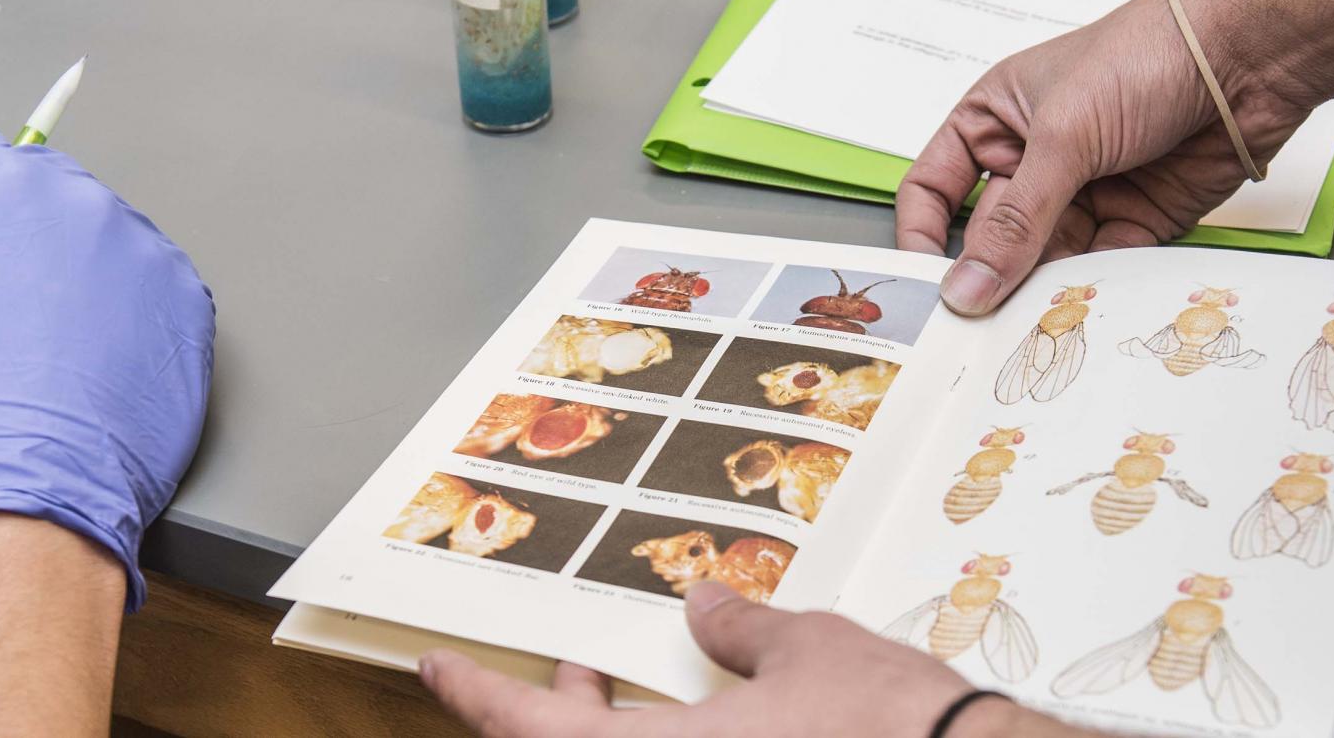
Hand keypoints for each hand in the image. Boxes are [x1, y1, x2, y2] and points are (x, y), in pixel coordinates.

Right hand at [0, 126, 214, 610]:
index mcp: (9, 192)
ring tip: (49, 334)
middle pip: (48, 188)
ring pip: (105, 239)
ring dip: (77, 265)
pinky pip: (151, 290)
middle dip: (18, 222)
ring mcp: (151, 259)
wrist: (35, 488)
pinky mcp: (190, 312)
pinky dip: (126, 310)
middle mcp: (90, 210)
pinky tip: (96, 359)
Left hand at [420, 582, 1082, 736]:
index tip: (437, 669)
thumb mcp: (810, 651)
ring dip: (618, 734)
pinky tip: (723, 722)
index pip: (523, 731)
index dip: (471, 696)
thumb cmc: (896, 729)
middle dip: (557, 716)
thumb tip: (709, 607)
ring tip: (636, 694)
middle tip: (569, 678)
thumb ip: (744, 631)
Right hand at [895, 0, 1315, 315]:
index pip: (936, 188)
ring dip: (1040, 290)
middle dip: (988, 276)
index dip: (923, 235)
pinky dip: (1092, 290)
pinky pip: (1100, 269)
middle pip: (992, 237)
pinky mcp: (1135, 219)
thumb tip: (967, 285)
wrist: (1250, 56)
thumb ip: (1014, 221)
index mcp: (997, 119)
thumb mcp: (1063, 136)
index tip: (926, 284)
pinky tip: (1084, 304)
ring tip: (1033, 320)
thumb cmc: (1147, 54)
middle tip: (980, 322)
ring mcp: (1085, 191)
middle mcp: (1036, 158)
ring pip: (1045, 261)